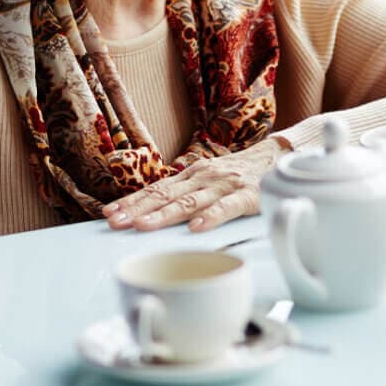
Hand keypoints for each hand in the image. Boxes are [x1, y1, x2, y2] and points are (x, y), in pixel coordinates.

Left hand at [102, 137, 289, 232]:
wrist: (278, 157)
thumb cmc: (238, 175)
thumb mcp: (208, 180)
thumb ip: (185, 193)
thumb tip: (152, 211)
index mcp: (192, 174)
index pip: (155, 189)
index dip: (131, 201)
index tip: (108, 214)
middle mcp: (203, 177)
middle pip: (165, 195)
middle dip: (137, 209)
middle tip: (114, 222)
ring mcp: (224, 186)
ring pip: (189, 201)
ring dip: (164, 214)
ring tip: (142, 226)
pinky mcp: (247, 196)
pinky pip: (227, 208)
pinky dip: (211, 217)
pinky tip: (196, 228)